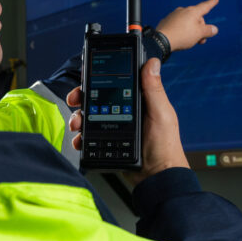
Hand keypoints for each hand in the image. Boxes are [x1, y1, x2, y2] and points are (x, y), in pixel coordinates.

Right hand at [66, 58, 188, 186]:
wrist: (156, 177)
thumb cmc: (165, 146)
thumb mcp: (161, 114)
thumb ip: (154, 89)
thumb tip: (152, 63)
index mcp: (137, 101)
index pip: (114, 83)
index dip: (99, 79)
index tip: (87, 77)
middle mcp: (123, 112)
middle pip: (96, 99)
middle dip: (82, 98)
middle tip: (75, 101)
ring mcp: (114, 127)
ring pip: (89, 117)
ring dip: (78, 118)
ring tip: (77, 124)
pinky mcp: (107, 142)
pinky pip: (88, 137)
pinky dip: (80, 137)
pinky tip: (80, 140)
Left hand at [155, 0, 219, 51]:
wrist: (161, 40)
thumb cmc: (182, 36)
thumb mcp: (199, 34)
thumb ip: (208, 31)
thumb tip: (214, 29)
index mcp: (193, 11)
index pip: (205, 6)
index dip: (211, 3)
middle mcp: (183, 10)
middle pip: (197, 18)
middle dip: (201, 28)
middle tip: (201, 40)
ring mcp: (174, 15)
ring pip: (187, 21)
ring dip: (192, 30)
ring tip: (190, 41)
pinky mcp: (167, 21)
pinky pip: (178, 24)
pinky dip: (182, 30)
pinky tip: (180, 38)